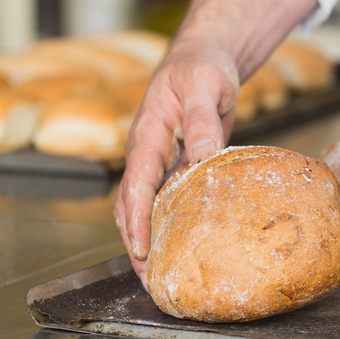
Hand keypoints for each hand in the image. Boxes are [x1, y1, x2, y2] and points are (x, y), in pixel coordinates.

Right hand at [113, 0, 316, 283]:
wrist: (206, 57)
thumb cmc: (203, 67)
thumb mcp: (206, 86)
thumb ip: (203, 121)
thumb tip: (201, 158)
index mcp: (148, 135)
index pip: (135, 185)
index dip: (135, 221)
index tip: (140, 251)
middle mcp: (148, 153)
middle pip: (133, 206)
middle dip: (137, 244)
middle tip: (153, 282)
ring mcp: (162, 161)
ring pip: (149, 207)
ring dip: (153, 239)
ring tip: (166, 276)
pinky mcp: (178, 165)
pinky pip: (170, 200)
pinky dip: (173, 224)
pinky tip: (189, 245)